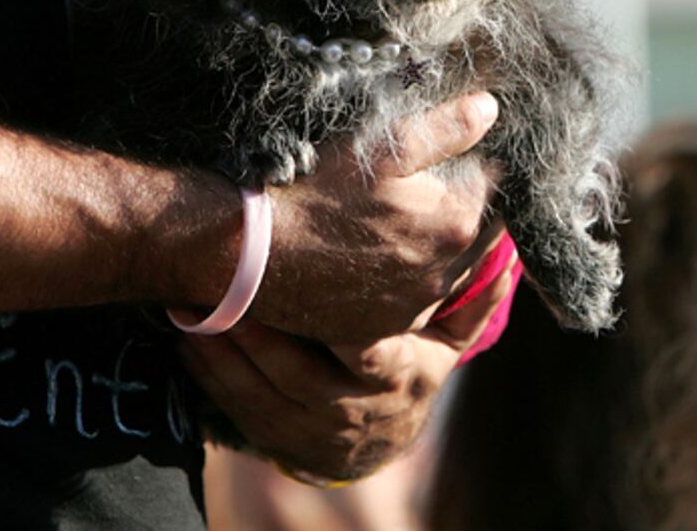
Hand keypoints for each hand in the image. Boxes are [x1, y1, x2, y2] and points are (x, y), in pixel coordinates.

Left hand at [177, 245, 516, 480]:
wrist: (381, 439)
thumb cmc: (410, 364)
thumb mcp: (445, 337)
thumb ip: (469, 299)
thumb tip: (508, 253)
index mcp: (401, 377)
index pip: (376, 354)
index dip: (346, 331)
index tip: (311, 291)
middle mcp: (358, 412)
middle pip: (301, 373)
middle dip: (259, 331)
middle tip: (222, 283)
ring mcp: (315, 434)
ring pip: (262, 393)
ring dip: (223, 350)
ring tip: (191, 304)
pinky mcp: (279, 443)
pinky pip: (238, 411)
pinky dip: (210, 376)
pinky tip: (188, 338)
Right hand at [250, 92, 499, 342]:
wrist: (256, 252)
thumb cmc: (319, 190)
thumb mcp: (384, 144)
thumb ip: (445, 128)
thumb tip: (490, 109)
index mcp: (455, 223)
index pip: (491, 187)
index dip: (473, 164)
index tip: (451, 153)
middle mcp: (445, 273)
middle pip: (472, 231)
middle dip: (457, 206)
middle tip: (422, 185)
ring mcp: (414, 305)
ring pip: (445, 267)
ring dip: (433, 244)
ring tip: (395, 218)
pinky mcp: (384, 325)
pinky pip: (413, 298)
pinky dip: (405, 275)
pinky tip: (374, 253)